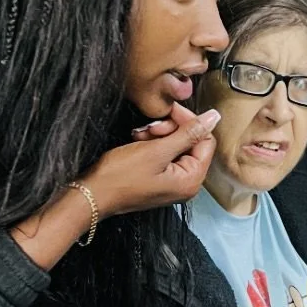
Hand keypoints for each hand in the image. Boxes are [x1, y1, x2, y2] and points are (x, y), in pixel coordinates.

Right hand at [86, 104, 220, 215]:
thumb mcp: (157, 150)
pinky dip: (151, 144)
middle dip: (170, 130)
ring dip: (158, 135)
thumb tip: (214, 118)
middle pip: (191, 143)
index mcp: (191, 180)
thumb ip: (188, 133)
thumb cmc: (120, 176)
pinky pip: (163, 154)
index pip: (205, 140)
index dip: (189, 122)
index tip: (170, 112)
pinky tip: (137, 141)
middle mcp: (186, 184)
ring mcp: (172, 182)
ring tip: (140, 136)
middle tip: (150, 128)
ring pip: (175, 145)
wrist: (91, 194)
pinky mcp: (158, 178)